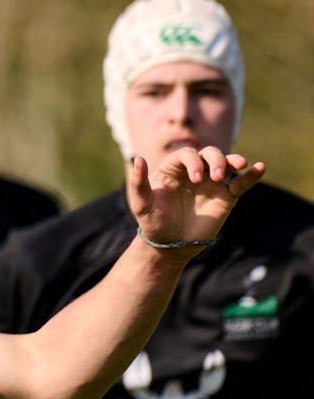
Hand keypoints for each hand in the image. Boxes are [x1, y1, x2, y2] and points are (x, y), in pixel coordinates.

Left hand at [126, 146, 264, 250]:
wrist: (169, 244)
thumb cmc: (153, 222)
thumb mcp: (141, 204)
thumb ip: (138, 183)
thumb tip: (138, 159)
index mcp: (173, 168)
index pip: (187, 154)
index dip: (193, 161)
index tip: (195, 178)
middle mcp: (194, 171)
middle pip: (210, 154)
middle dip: (216, 160)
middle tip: (215, 177)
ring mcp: (212, 182)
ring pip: (227, 163)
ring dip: (233, 161)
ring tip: (239, 165)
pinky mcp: (226, 196)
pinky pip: (241, 182)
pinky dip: (252, 175)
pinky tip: (260, 168)